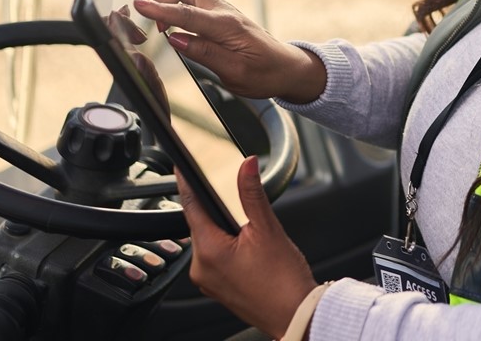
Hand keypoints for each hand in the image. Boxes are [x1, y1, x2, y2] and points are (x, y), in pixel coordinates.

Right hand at [132, 0, 324, 103]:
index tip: (139, 6)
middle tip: (161, 27)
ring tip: (167, 25)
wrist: (286, 67)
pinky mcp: (218, 12)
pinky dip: (177, 3)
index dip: (160, 9)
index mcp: (227, 26)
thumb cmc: (265, 73)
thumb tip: (174, 39)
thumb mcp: (235, 73)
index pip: (187, 13)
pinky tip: (176, 23)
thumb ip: (204, 53)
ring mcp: (221, 8)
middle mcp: (223, 11)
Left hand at [177, 156, 318, 337]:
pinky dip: (228, 246)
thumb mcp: (269, 229)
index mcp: (208, 251)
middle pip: (201, 223)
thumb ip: (252, 194)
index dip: (187, 181)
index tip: (184, 165)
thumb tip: (246, 166)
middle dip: (217, 208)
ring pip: (210, 240)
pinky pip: (216, 257)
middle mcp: (201, 268)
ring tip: (251, 229)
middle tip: (236, 198)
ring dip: (225, 228)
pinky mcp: (218, 288)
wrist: (296, 316)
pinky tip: (250, 247)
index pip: (190, 205)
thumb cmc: (284, 281)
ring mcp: (208, 281)